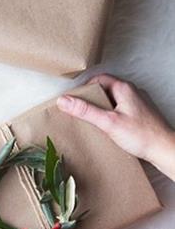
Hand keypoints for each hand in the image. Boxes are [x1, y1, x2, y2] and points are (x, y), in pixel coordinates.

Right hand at [57, 74, 174, 179]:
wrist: (164, 149)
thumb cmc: (141, 136)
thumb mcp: (108, 122)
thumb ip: (85, 111)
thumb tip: (64, 101)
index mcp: (124, 88)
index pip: (99, 78)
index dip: (85, 87)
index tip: (75, 98)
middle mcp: (133, 92)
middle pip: (106, 88)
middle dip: (92, 98)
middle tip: (81, 110)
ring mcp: (138, 103)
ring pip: (114, 99)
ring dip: (102, 107)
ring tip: (93, 120)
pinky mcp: (141, 114)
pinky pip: (122, 109)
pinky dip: (112, 114)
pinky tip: (109, 127)